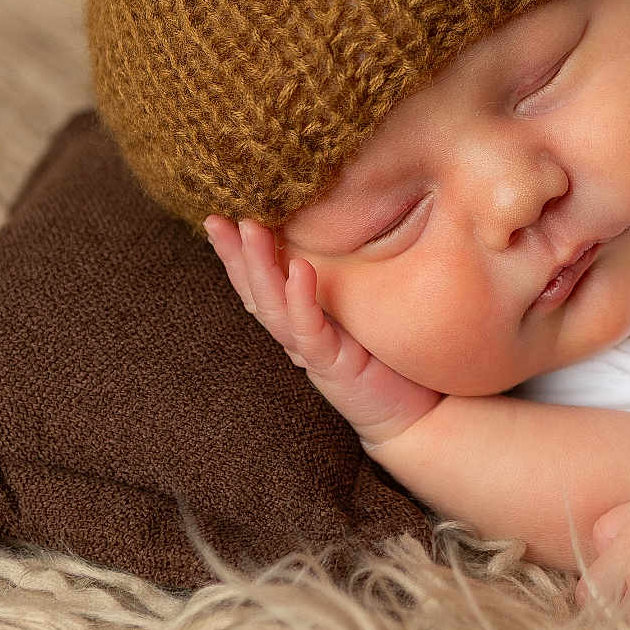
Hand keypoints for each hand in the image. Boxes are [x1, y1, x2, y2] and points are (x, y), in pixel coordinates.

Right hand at [202, 216, 441, 448]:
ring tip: (251, 229)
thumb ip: (342, 281)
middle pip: (255, 292)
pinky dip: (302, 299)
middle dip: (234, 255)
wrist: (414, 413)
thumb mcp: (361, 308)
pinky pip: (311, 330)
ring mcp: (311, 350)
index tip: (217, 216)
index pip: (260, 282)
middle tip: (215, 219)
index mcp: (299, 319)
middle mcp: (297, 334)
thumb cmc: (388, 357)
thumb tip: (335, 235)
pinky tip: (299, 268)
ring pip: (274, 307)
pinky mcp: (333, 366)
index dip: (237, 252)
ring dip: (260, 267)